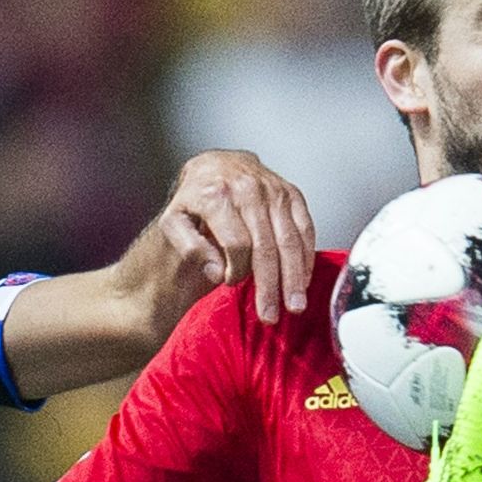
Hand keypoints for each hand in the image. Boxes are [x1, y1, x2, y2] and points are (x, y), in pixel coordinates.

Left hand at [158, 150, 315, 323]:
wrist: (215, 166)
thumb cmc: (195, 198)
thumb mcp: (175, 221)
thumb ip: (189, 247)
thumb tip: (216, 270)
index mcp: (217, 196)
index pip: (235, 243)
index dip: (235, 270)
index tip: (230, 284)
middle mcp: (248, 189)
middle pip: (265, 246)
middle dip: (270, 286)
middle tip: (271, 315)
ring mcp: (274, 190)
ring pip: (289, 240)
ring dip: (294, 277)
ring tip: (295, 304)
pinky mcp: (291, 194)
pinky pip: (305, 228)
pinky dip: (306, 256)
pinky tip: (303, 279)